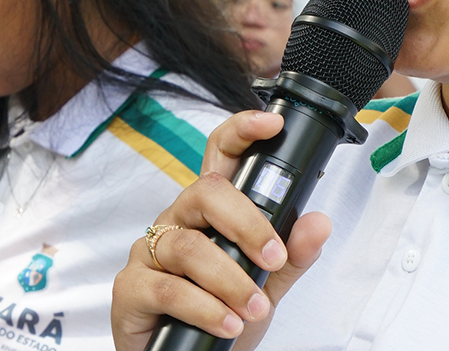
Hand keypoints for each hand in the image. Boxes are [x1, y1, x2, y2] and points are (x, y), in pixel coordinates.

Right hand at [110, 111, 331, 350]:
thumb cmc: (221, 317)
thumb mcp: (266, 287)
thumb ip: (291, 256)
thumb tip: (319, 223)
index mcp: (210, 213)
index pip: (220, 156)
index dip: (241, 132)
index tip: (270, 125)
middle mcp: (178, 222)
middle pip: (205, 193)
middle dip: (246, 223)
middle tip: (273, 257)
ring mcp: (150, 252)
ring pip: (189, 246)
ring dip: (230, 280)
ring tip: (253, 308)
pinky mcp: (130, 288)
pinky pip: (168, 288)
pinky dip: (205, 308)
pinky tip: (227, 324)